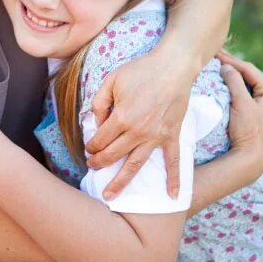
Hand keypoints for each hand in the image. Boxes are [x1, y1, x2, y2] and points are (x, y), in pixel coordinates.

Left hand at [85, 50, 196, 200]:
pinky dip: (174, 180)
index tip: (88, 147)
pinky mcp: (171, 135)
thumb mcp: (111, 80)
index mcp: (121, 118)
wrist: (173, 66)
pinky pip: (173, 161)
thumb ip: (99, 102)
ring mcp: (156, 136)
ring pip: (135, 165)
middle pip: (113, 155)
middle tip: (92, 167)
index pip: (100, 140)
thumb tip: (96, 123)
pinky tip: (172, 196)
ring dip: (121, 182)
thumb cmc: (141, 70)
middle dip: (99, 163)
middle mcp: (137, 132)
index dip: (91, 146)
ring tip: (110, 196)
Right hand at [217, 50, 262, 180]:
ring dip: (237, 77)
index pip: (249, 69)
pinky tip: (231, 86)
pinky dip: (240, 88)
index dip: (231, 61)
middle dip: (234, 67)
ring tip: (222, 68)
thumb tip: (226, 66)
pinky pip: (252, 96)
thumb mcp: (241, 103)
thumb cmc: (248, 131)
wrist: (252, 159)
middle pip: (251, 76)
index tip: (215, 54)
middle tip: (217, 58)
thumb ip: (235, 82)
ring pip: (251, 85)